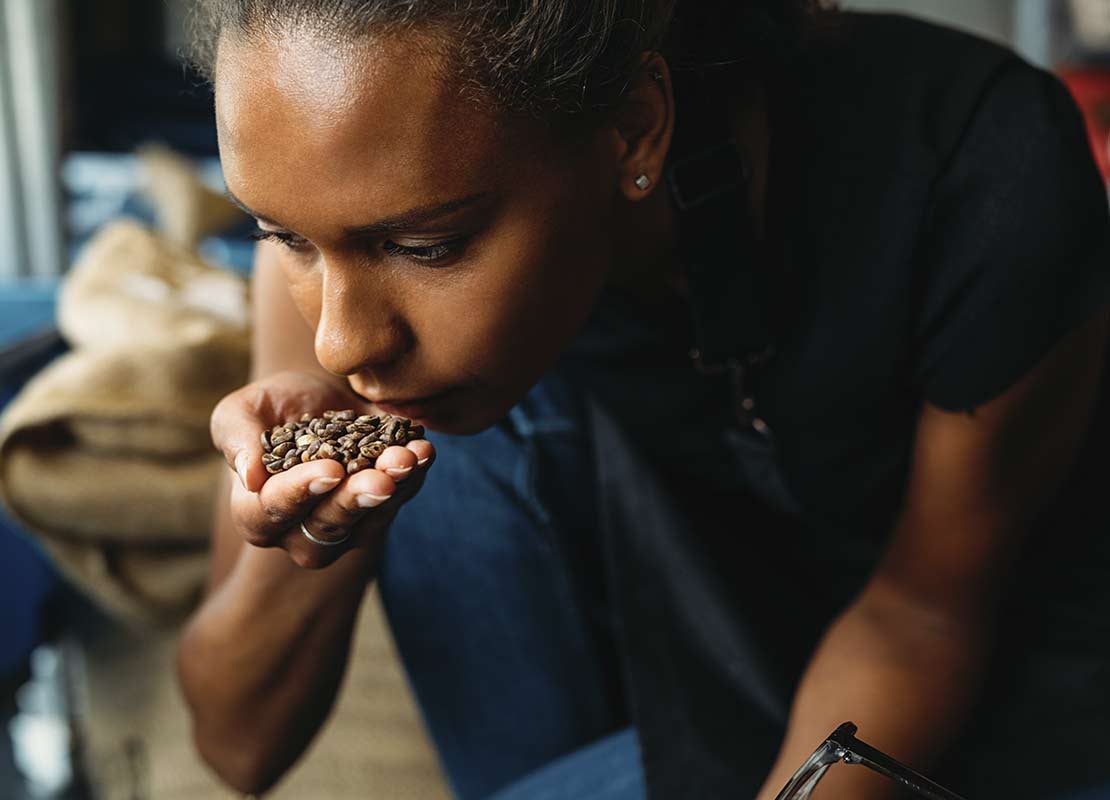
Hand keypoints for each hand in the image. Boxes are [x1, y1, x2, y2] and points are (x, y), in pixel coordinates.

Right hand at [210, 370, 435, 568]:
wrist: (319, 395)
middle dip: (355, 501)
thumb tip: (249, 476)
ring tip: (406, 459)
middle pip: (327, 527)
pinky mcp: (383, 507)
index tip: (329, 470)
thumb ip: (236, 438)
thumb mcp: (242, 410)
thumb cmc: (272, 406)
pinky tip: (423, 449)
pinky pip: (401, 499)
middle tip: (379, 479)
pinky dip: (415, 475)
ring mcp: (346, 525)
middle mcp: (300, 530)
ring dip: (393, 490)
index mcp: (256, 512)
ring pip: (370, 520)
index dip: (301, 492)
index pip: (273, 510)